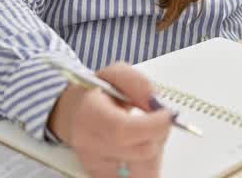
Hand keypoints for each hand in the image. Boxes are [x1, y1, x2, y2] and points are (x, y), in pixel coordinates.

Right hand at [47, 62, 171, 177]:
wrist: (73, 115)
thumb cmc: (96, 94)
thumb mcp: (114, 74)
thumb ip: (137, 83)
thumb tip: (155, 102)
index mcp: (90, 115)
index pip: (123, 130)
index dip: (153, 125)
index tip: (168, 114)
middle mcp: (90, 144)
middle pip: (140, 151)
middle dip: (160, 134)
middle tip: (160, 120)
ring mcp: (96, 165)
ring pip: (144, 169)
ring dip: (155, 149)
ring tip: (148, 133)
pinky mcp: (103, 176)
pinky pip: (138, 177)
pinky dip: (147, 164)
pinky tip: (141, 147)